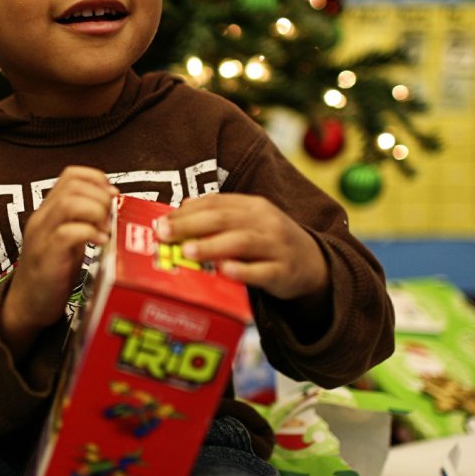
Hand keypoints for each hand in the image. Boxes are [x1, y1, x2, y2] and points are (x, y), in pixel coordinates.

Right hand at [1, 166, 116, 353]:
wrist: (27, 304)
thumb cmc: (53, 271)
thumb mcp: (69, 239)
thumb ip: (85, 220)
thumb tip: (114, 206)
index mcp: (49, 210)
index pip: (71, 175)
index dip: (97, 179)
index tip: (112, 196)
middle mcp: (42, 217)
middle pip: (72, 186)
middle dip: (100, 197)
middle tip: (111, 217)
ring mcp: (42, 236)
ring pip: (68, 204)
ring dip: (95, 212)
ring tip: (105, 229)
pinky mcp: (46, 256)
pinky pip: (67, 234)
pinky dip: (89, 234)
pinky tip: (100, 244)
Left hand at [155, 193, 329, 300]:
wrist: (314, 264)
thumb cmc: (269, 242)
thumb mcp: (249, 222)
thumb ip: (219, 216)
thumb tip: (180, 211)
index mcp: (252, 206)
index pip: (215, 203)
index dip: (186, 211)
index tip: (160, 220)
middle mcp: (265, 222)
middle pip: (224, 219)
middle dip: (190, 225)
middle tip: (164, 233)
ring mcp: (276, 246)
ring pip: (242, 242)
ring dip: (212, 245)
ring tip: (187, 250)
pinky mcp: (283, 273)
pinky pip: (262, 272)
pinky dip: (242, 271)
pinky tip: (224, 271)